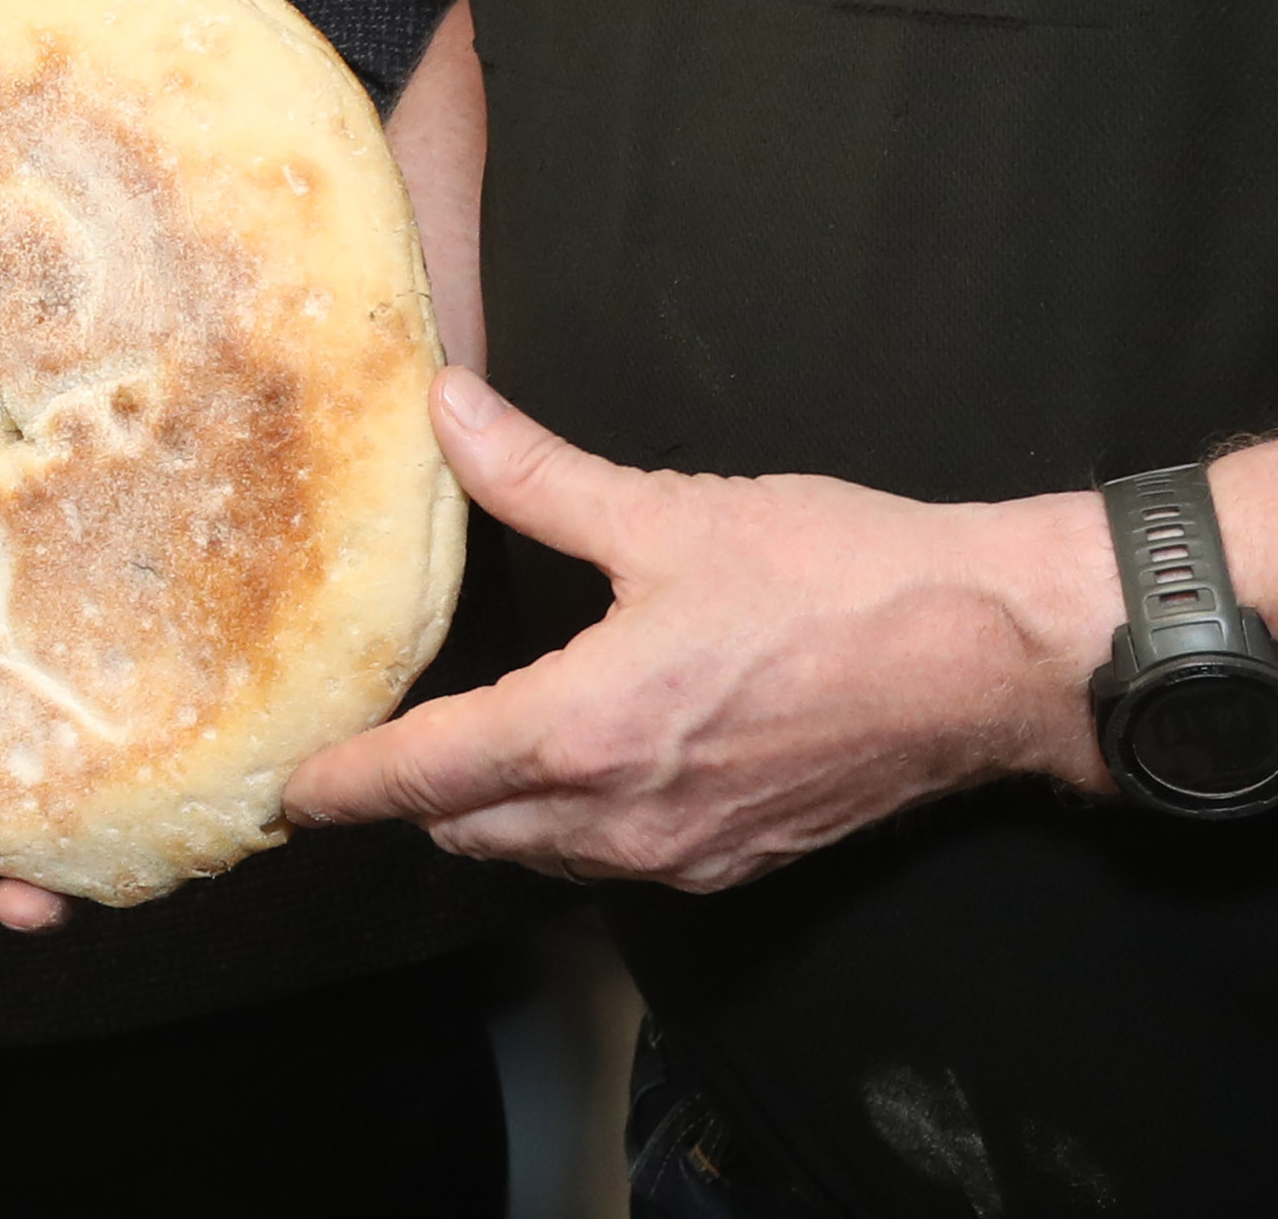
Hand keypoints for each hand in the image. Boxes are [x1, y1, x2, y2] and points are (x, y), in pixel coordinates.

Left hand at [277, 371, 1112, 891]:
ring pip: (542, 855)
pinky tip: (583, 766)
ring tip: (462, 753)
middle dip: (412, 799)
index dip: (346, 786)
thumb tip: (448, 414)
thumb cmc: (839, 579)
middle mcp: (625, 815)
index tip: (288, 795)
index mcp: (590, 732)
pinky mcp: (738, 859)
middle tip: (368, 754)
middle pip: (470, 831)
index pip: (426, 778)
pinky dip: (572, 827)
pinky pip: (617, 863)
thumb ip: (540, 477)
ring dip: (491, 815)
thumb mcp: (672, 513)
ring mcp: (685, 851)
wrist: (989, 656)